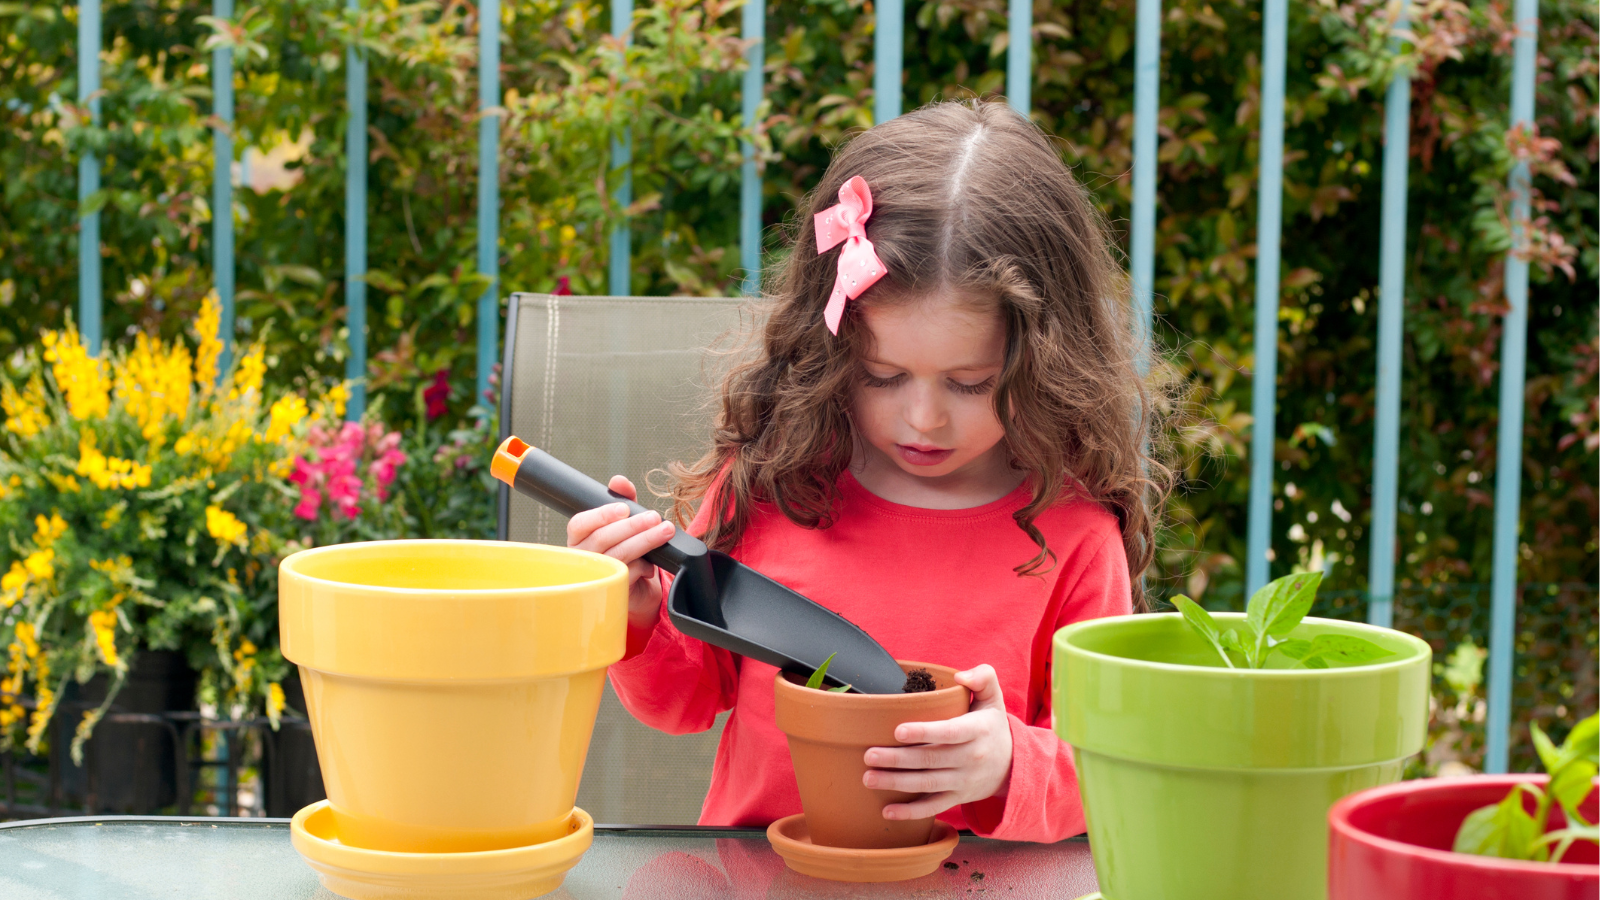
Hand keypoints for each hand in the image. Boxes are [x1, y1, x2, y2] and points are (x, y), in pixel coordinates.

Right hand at [566, 475, 675, 629]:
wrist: (637, 587)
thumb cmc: (626, 549)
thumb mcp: (626, 522)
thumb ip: (623, 499)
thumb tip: (619, 481)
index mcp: (579, 538)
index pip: (579, 524)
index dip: (600, 515)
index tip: (624, 508)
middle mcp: (582, 557)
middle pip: (602, 539)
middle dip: (632, 526)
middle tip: (655, 517)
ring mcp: (595, 576)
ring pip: (618, 555)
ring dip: (644, 541)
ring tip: (665, 531)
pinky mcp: (611, 591)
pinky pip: (628, 574)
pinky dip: (644, 566)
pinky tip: (653, 563)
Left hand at [862, 664, 1013, 820]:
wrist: (1012, 767)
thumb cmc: (991, 726)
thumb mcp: (993, 699)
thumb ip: (983, 678)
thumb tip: (960, 676)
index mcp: (977, 731)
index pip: (949, 732)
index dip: (924, 733)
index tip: (898, 731)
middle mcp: (970, 758)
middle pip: (931, 760)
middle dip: (898, 759)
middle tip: (869, 755)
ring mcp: (963, 781)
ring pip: (927, 784)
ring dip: (896, 783)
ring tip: (869, 778)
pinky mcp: (957, 798)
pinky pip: (933, 807)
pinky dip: (910, 812)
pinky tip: (887, 811)